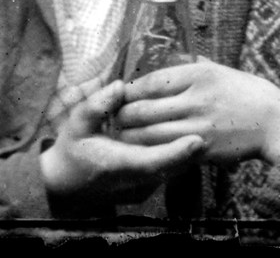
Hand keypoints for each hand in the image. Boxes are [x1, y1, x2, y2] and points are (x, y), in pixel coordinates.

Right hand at [40, 78, 204, 203]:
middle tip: (214, 129)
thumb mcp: (77, 123)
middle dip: (194, 152)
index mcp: (116, 165)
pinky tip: (193, 139)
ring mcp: (141, 190)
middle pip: (172, 169)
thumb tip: (119, 87)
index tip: (197, 139)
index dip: (176, 153)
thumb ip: (96, 106)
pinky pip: (169, 174)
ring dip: (190, 155)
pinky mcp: (146, 191)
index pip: (152, 163)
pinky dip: (181, 158)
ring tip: (209, 129)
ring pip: (173, 173)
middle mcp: (133, 183)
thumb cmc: (72, 150)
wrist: (65, 186)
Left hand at [116, 60, 279, 165]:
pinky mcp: (201, 149)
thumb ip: (198, 66)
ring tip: (122, 136)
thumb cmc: (251, 94)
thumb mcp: (223, 70)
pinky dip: (151, 153)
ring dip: (131, 137)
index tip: (120, 93)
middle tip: (114, 117)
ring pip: (149, 134)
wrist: (276, 123)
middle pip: (143, 108)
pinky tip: (143, 152)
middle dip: (123, 115)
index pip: (152, 81)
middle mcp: (195, 99)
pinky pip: (166, 152)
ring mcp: (197, 126)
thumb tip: (177, 57)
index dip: (130, 89)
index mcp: (199, 74)